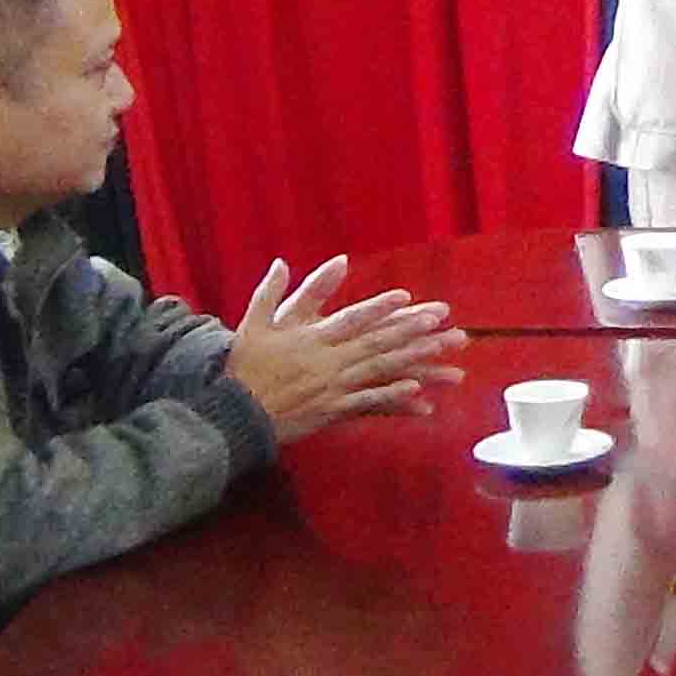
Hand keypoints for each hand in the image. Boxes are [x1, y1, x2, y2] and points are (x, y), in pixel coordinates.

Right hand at [224, 255, 470, 443]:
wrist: (233, 414)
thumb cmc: (243, 367)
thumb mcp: (254, 323)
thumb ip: (272, 291)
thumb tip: (282, 262)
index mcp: (310, 338)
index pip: (352, 318)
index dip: (379, 307)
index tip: (406, 296)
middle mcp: (327, 362)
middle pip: (376, 343)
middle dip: (411, 330)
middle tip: (442, 320)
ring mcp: (333, 389)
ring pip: (380, 372)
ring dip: (414, 361)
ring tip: (442, 352)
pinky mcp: (333, 412)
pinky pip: (369, 405)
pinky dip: (393, 398)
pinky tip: (419, 393)